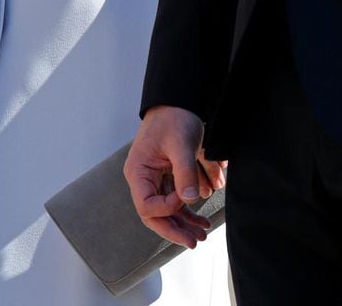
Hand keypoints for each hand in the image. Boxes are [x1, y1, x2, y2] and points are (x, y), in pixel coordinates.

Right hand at [124, 105, 226, 248]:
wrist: (178, 100)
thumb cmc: (174, 117)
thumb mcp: (180, 143)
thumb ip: (184, 172)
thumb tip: (189, 200)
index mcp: (138, 172)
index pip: (147, 206)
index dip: (167, 209)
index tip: (187, 198)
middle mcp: (143, 178)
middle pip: (155, 214)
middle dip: (175, 228)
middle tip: (195, 241)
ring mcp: (155, 178)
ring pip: (167, 210)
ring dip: (185, 222)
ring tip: (202, 233)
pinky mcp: (167, 175)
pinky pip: (175, 198)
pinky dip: (189, 208)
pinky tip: (202, 218)